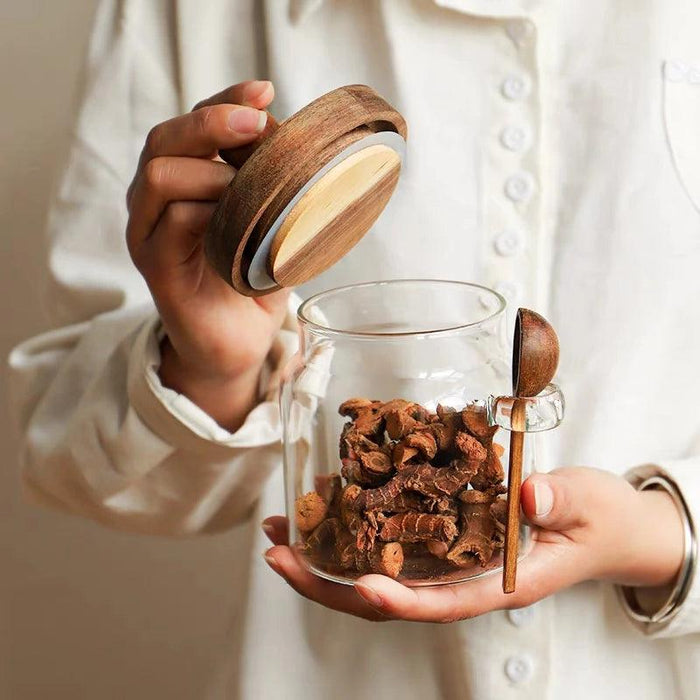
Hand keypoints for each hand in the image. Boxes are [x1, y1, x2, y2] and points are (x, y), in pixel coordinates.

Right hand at [126, 81, 288, 430]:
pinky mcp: (155, 268)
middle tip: (258, 123)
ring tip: (249, 189)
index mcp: (182, 185)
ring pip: (159, 175)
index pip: (189, 126)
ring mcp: (149, 235)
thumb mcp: (267, 223)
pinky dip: (207, 213)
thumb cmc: (252, 281)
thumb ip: (270, 184)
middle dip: (212, 122)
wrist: (238, 345)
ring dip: (211, 171)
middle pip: (163, 140)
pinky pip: (170, 223)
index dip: (223, 100)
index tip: (265, 90)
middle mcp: (155, 203)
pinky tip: (237, 224)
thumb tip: (297, 139)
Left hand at [262, 467, 683, 621]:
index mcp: (500, 582)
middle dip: (330, 583)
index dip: (398, 600)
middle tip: (279, 556)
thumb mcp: (588, 506)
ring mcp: (451, 561)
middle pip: (391, 595)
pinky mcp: (444, 537)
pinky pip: (394, 544)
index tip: (357, 586)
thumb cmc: (598, 520)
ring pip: (381, 573)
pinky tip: (322, 512)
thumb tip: (529, 497)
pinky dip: (354, 532)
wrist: (604, 525)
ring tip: (280, 534)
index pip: (442, 602)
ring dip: (326, 559)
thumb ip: (559, 503)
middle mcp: (466, 578)